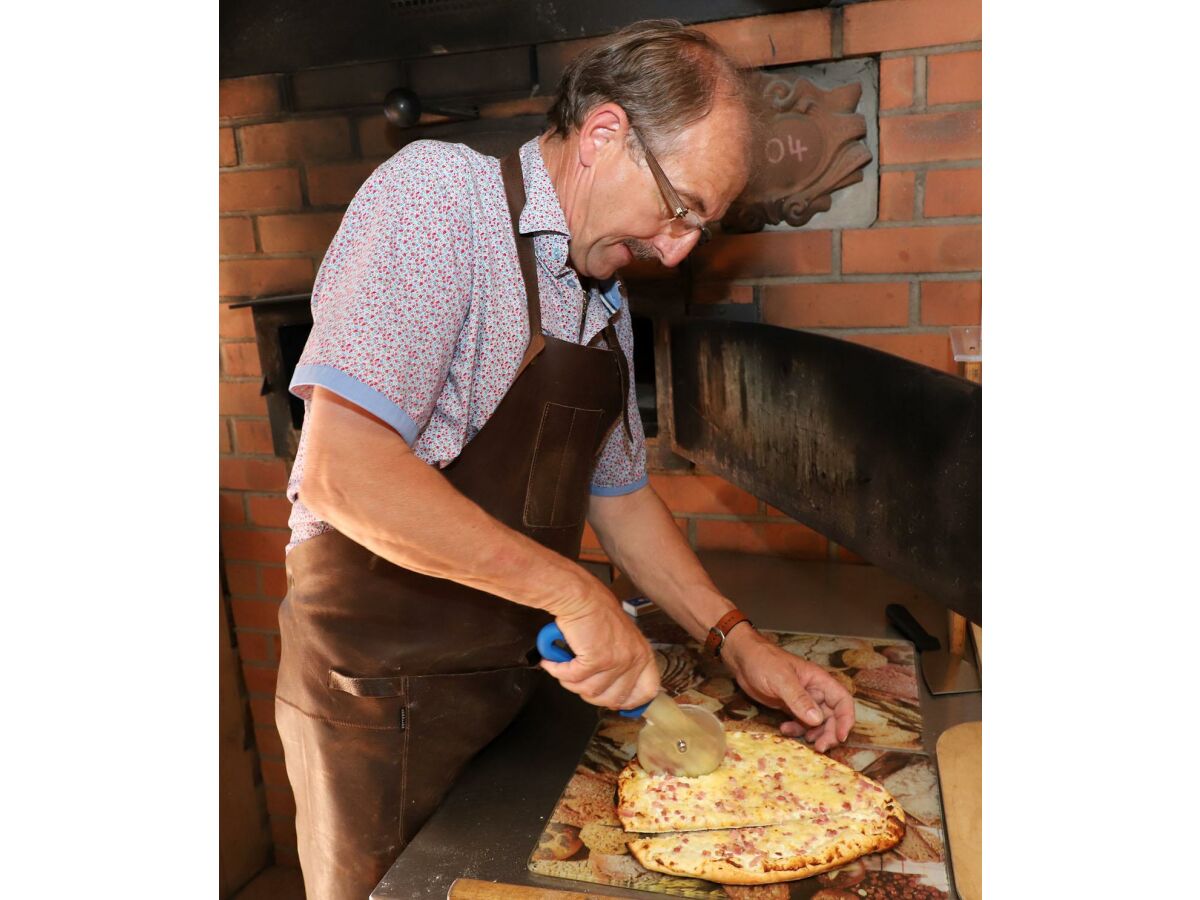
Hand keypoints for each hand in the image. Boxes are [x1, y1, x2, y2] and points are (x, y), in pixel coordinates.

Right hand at [539, 585, 659, 710]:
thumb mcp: (620, 639)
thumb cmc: (595, 612)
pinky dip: (558, 671)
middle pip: (615, 699)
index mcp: (642, 654)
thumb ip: (621, 664)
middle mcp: (633, 659)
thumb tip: (613, 690)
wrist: (579, 596)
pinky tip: (553, 662)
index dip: (630, 702)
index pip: (647, 691)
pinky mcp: (596, 660)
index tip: (615, 703)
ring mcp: (616, 661)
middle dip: (591, 695)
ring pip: (590, 691)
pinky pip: (572, 678)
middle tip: (579, 682)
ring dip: (571, 682)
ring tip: (563, 667)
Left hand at [722, 628, 854, 751]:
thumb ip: (799, 698)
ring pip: (817, 722)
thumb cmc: (763, 661)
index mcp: (819, 680)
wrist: (742, 658)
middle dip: (830, 733)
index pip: (842, 700)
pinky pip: (800, 722)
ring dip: (814, 734)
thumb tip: (817, 719)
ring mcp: (802, 699)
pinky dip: (797, 730)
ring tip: (805, 742)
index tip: (841, 737)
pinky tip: (784, 730)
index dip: (846, 719)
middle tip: (820, 747)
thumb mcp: (781, 679)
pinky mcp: (790, 706)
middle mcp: (814, 691)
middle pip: (833, 716)